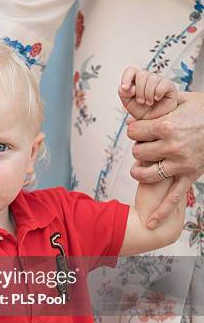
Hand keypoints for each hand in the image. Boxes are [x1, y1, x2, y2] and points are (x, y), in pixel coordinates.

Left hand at [119, 67, 177, 120]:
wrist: (155, 119)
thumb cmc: (142, 110)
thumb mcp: (128, 104)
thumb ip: (124, 94)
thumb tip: (127, 87)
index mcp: (135, 80)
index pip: (130, 71)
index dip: (126, 78)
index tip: (124, 88)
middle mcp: (147, 77)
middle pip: (141, 74)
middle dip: (139, 91)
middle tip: (141, 102)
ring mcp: (158, 79)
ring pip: (152, 79)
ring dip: (148, 94)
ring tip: (149, 103)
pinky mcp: (169, 84)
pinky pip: (162, 84)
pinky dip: (158, 93)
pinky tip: (157, 98)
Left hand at [127, 92, 203, 227]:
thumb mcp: (182, 99)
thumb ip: (157, 105)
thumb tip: (133, 115)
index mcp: (167, 125)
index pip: (134, 132)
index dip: (135, 131)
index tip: (139, 130)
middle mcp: (171, 146)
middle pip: (138, 152)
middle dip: (138, 148)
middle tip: (146, 145)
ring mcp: (180, 164)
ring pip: (146, 174)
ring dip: (139, 172)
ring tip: (140, 168)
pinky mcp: (190, 176)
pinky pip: (173, 198)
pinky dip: (162, 212)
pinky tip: (151, 223)